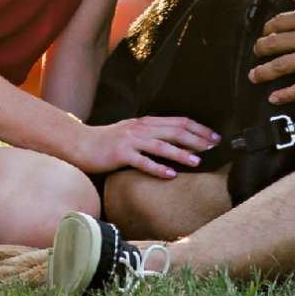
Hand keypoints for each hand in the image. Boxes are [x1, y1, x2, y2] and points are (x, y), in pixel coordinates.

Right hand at [74, 116, 220, 178]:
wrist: (80, 143)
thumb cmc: (107, 141)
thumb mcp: (132, 132)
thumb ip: (151, 134)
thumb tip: (175, 140)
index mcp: (146, 122)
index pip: (178, 121)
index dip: (198, 128)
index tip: (214, 137)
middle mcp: (141, 128)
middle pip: (174, 131)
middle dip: (197, 139)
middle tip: (214, 148)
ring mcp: (130, 140)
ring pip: (161, 145)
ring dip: (181, 153)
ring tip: (197, 161)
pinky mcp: (120, 154)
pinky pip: (142, 161)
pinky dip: (158, 168)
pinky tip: (170, 175)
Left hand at [248, 0, 294, 103]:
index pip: (278, 23)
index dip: (268, 28)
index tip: (266, 32)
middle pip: (274, 45)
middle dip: (260, 49)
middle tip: (256, 52)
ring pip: (281, 66)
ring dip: (263, 72)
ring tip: (253, 76)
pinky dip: (286, 94)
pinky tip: (274, 98)